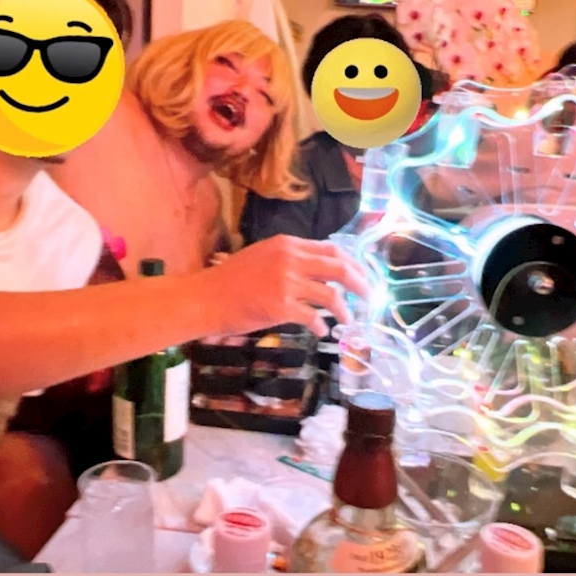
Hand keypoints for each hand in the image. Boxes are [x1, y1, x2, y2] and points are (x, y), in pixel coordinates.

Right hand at [201, 235, 367, 336]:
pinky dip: (321, 326)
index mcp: (287, 243)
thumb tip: (319, 272)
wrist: (205, 297)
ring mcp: (286, 282)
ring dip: (345, 309)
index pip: (332, 248)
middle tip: (370, 296)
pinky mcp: (281, 306)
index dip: (353, 263)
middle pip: (340, 267)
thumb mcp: (263, 257)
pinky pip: (313, 317)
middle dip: (361, 283)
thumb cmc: (229, 280)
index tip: (362, 275)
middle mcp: (290, 258)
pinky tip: (321, 331)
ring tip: (349, 320)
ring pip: (331, 295)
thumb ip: (290, 260)